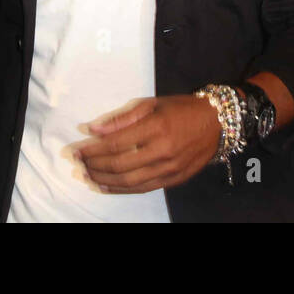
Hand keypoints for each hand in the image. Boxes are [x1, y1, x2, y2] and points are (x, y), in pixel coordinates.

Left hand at [73, 95, 221, 193]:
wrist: (217, 123)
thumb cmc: (181, 108)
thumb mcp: (153, 103)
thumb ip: (122, 118)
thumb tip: (92, 129)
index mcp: (156, 127)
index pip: (115, 143)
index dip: (92, 148)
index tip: (76, 149)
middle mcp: (162, 150)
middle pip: (118, 164)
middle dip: (93, 165)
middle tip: (76, 163)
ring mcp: (169, 168)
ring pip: (128, 181)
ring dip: (103, 180)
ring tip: (86, 175)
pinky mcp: (173, 180)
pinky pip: (141, 189)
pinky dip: (120, 190)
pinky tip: (105, 186)